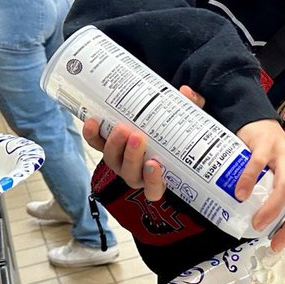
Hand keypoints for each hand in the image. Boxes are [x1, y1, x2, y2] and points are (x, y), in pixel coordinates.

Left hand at [80, 86, 203, 201]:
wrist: (154, 122)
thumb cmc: (173, 132)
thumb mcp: (188, 122)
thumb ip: (191, 108)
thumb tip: (188, 93)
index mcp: (157, 176)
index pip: (154, 190)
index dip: (153, 181)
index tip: (154, 164)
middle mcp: (136, 173)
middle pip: (130, 174)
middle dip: (132, 156)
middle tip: (137, 137)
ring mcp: (120, 161)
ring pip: (112, 161)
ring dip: (115, 145)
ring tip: (122, 127)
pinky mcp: (106, 146)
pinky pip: (96, 144)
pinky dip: (93, 135)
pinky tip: (94, 122)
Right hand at [236, 120, 284, 250]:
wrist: (254, 117)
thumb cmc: (262, 149)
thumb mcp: (272, 173)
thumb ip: (270, 194)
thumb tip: (259, 224)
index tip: (283, 244)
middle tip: (274, 242)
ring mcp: (282, 154)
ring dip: (273, 208)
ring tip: (258, 222)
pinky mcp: (265, 143)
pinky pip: (258, 164)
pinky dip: (250, 181)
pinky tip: (240, 194)